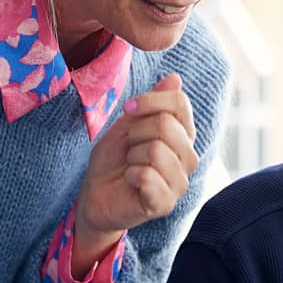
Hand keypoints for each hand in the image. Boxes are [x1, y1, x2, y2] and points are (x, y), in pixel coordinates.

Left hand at [72, 74, 197, 263]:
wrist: (94, 194)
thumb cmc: (113, 159)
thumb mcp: (128, 124)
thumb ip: (152, 103)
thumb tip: (175, 78)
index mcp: (183, 135)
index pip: (179, 103)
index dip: (149, 101)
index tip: (127, 109)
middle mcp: (188, 157)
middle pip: (166, 125)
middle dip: (135, 133)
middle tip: (128, 148)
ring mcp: (179, 182)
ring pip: (156, 150)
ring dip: (132, 156)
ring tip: (129, 166)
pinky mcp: (165, 203)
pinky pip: (147, 176)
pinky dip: (130, 175)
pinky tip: (129, 181)